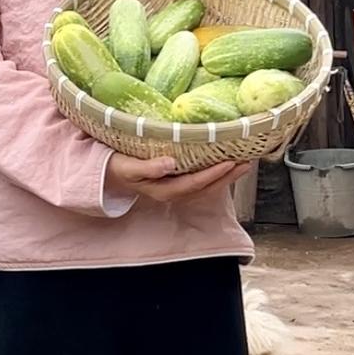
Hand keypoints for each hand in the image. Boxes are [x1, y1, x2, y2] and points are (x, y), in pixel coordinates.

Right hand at [106, 152, 252, 204]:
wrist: (107, 173)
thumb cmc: (116, 167)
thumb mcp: (128, 167)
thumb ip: (147, 167)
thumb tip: (170, 163)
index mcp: (162, 190)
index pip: (193, 184)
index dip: (212, 175)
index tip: (228, 162)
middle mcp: (173, 192)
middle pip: (206, 188)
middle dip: (227, 177)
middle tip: (246, 162)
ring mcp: (175, 187)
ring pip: (206, 185)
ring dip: (225, 176)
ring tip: (243, 163)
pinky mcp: (176, 181)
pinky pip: (201, 179)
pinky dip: (215, 172)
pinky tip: (225, 163)